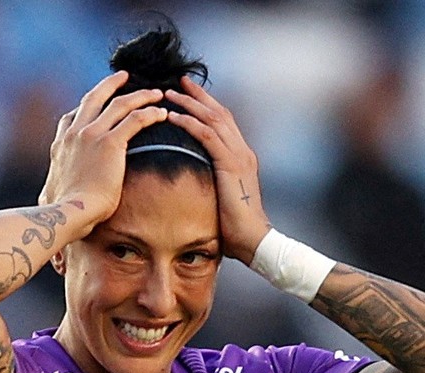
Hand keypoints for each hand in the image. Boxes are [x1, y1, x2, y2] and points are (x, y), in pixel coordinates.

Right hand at [39, 71, 167, 227]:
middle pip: (94, 98)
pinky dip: (150, 113)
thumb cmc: (63, 212)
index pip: (72, 116)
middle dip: (111, 84)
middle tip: (124, 76)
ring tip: (155, 94)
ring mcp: (91, 135)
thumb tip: (46, 198)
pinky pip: (135, 120)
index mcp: (61, 144)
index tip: (100, 101)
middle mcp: (75, 133)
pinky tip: (161, 113)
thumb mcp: (50, 192)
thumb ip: (51, 188)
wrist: (69, 212)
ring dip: (140, 96)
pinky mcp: (110, 144)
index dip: (87, 106)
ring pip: (120, 104)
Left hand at [165, 77, 270, 263]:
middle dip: (199, 95)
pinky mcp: (231, 165)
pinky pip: (208, 137)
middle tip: (180, 81)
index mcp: (241, 157)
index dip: (207, 106)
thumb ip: (212, 183)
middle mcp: (242, 151)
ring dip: (190, 104)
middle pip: (219, 113)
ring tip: (170, 93)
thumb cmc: (236, 227)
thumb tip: (192, 183)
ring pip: (213, 119)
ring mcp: (239, 156)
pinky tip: (174, 117)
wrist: (254, 239)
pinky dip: (190, 124)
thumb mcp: (222, 198)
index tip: (189, 93)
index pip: (224, 122)